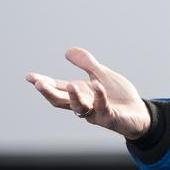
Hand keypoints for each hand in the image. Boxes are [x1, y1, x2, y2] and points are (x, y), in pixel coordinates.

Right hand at [26, 47, 151, 139]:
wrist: (139, 113)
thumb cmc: (119, 96)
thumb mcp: (102, 75)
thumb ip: (87, 64)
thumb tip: (67, 51)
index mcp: (80, 94)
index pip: (58, 88)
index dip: (43, 83)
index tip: (29, 76)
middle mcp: (84, 105)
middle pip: (61, 101)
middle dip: (49, 92)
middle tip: (38, 83)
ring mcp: (96, 113)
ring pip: (80, 108)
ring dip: (74, 97)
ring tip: (69, 85)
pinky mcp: (110, 118)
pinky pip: (103, 108)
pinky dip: (100, 96)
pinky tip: (97, 85)